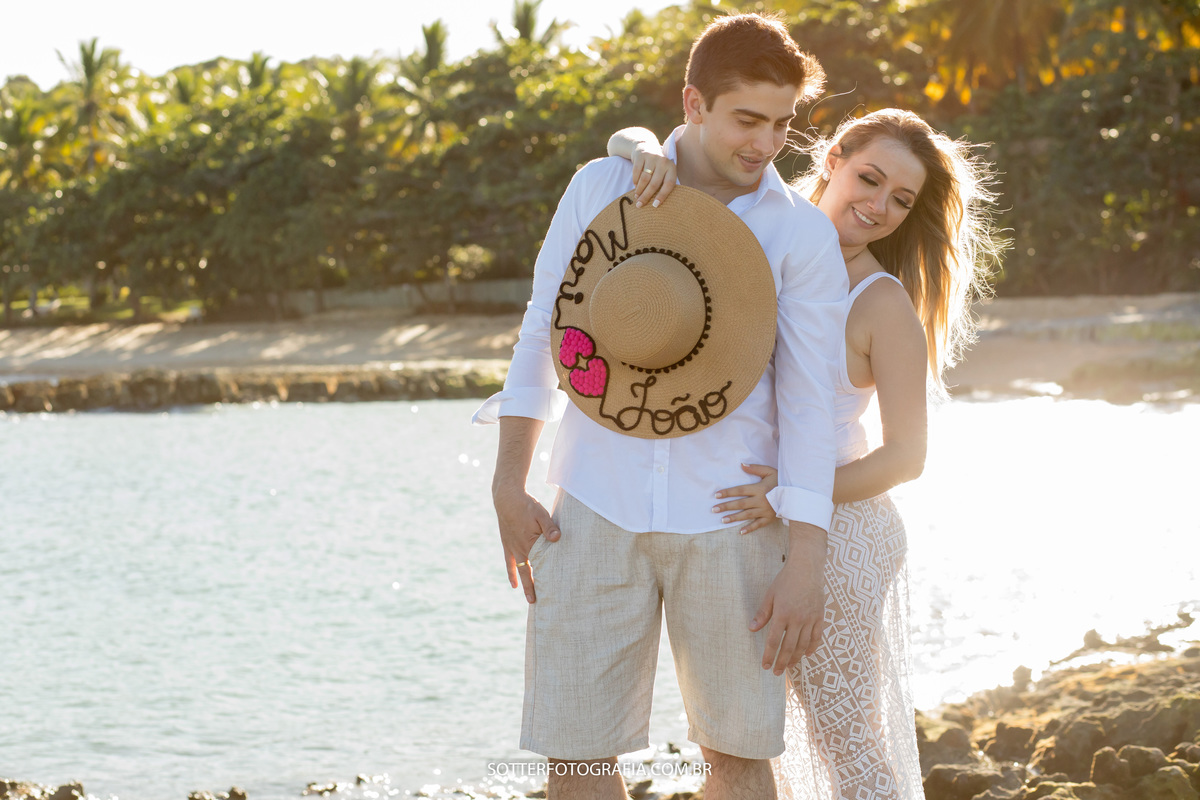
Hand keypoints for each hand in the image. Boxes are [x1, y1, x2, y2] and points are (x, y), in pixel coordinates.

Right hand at [493, 484, 560, 603]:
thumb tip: (558, 538)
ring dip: (525, 584)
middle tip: (539, 604)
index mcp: (530, 544)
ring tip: (530, 599)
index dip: (548, 578)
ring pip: (520, 571)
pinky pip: (510, 563)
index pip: (541, 566)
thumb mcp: (541, 514)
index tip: (554, 592)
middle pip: (529, 573)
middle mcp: (520, 550)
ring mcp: (512, 548)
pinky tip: (514, 584)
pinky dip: (512, 574)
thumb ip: (549, 527)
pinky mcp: (508, 544)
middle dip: (535, 588)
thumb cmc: (526, 505)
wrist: (506, 497)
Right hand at [631, 142, 676, 208]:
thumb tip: (656, 204)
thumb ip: (663, 184)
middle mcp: (663, 162)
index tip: (655, 205)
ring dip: (639, 190)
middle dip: (646, 196)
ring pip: (644, 179)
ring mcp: (652, 157)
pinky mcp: (641, 155)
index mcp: (671, 168)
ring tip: (636, 197)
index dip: (662, 196)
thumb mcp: (664, 172)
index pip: (669, 184)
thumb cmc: (656, 166)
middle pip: (654, 183)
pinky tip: (635, 186)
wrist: (646, 146)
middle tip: (640, 205)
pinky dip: (635, 181)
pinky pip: (636, 172)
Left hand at [713, 463, 778, 533]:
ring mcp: (764, 510)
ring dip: (734, 518)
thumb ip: (755, 469)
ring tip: (722, 520)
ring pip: (747, 515)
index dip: (727, 492)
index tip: (716, 495)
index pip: (739, 490)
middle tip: (714, 509)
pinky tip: (740, 532)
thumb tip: (741, 465)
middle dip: (726, 506)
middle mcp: (760, 500)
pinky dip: (749, 529)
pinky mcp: (769, 518)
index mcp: (759, 489)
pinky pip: (758, 524)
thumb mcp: (769, 472)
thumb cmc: (781, 481)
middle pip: (740, 504)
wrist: (796, 494)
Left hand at [751, 522, 826, 673]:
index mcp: (783, 613)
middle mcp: (798, 619)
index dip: (769, 655)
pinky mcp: (820, 616)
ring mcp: (811, 618)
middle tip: (776, 672)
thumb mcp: (770, 595)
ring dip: (796, 658)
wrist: (807, 567)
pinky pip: (817, 636)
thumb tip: (751, 629)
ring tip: (789, 666)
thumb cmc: (786, 580)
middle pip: (789, 647)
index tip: (765, 666)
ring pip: (804, 645)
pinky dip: (812, 647)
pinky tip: (807, 654)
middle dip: (782, 661)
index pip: (774, 640)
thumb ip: (762, 614)